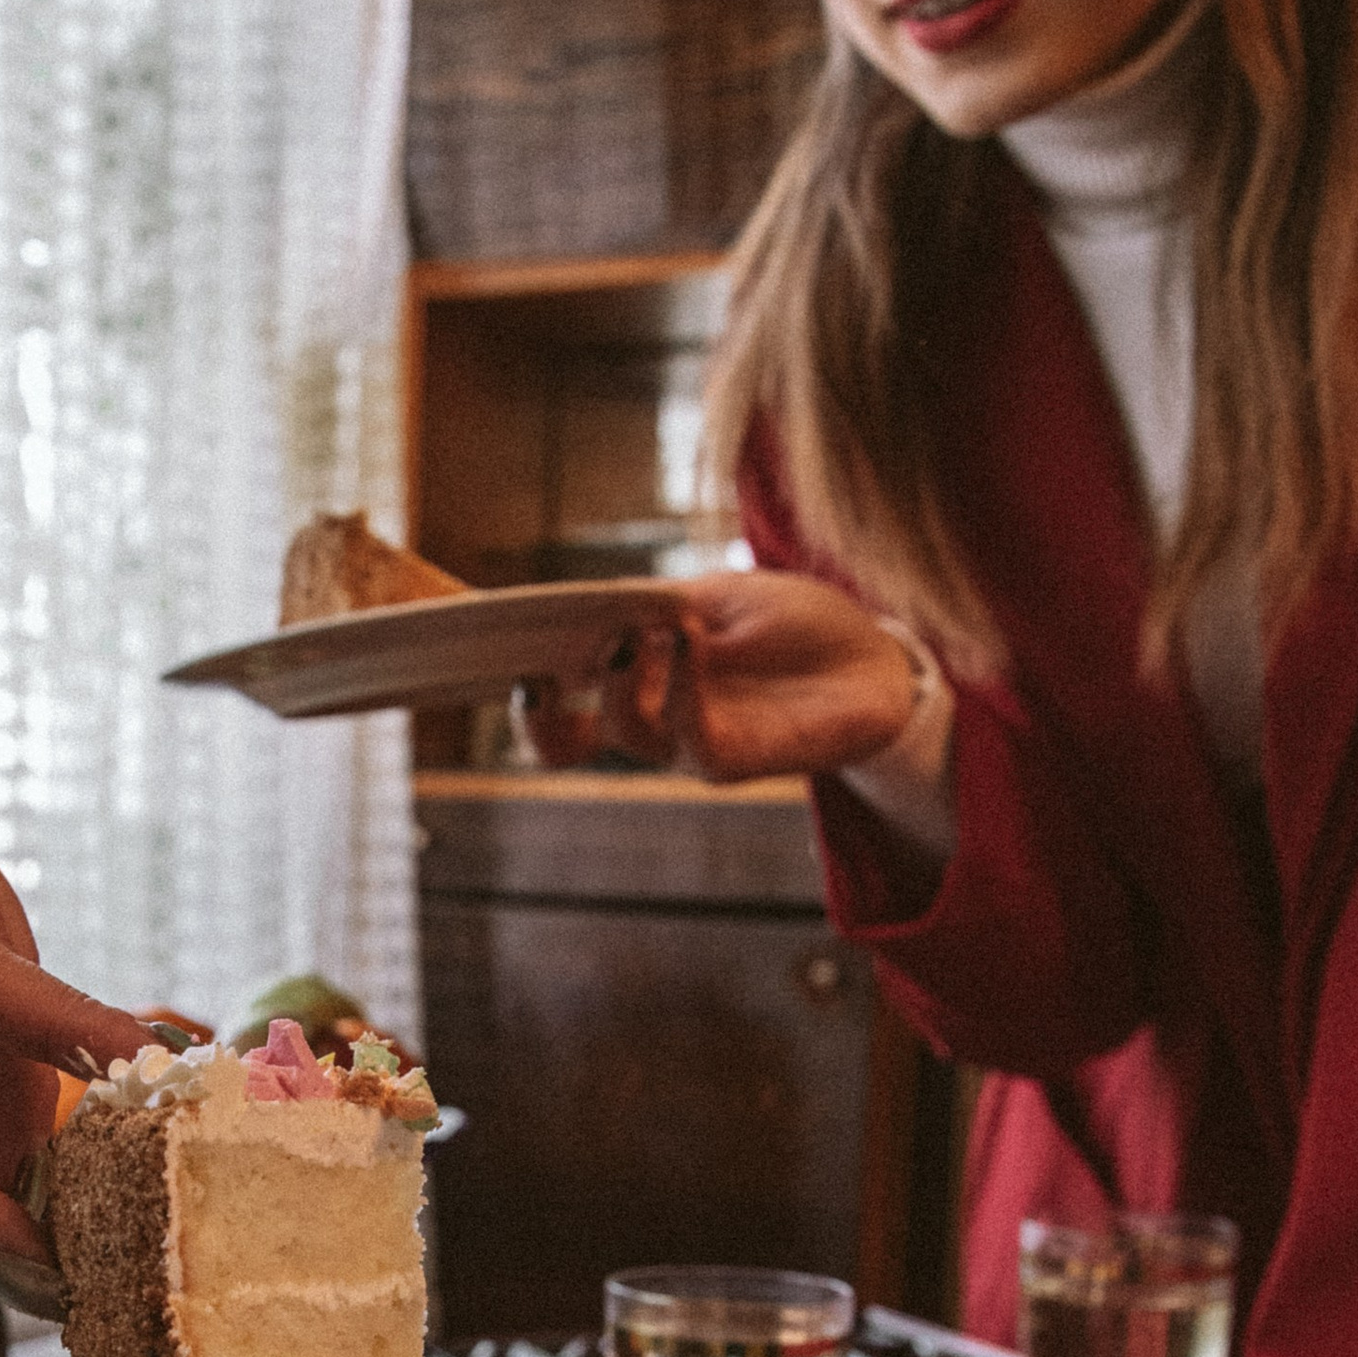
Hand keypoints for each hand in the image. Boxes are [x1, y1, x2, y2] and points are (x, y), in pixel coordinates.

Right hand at [522, 575, 918, 782]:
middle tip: (536, 666)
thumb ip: (656, 605)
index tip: (482, 652)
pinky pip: (685, 735)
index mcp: (631, 682)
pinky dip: (676, 683)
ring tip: (644, 625)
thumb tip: (595, 607)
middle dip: (536, 713)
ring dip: (620, 678)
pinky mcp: (733, 761)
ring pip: (620, 733)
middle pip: (561, 743)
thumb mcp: (716, 595)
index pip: (555, 700)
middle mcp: (646, 722)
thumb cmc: (793, 625)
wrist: (875, 659)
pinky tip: (686, 636)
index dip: (515, 689)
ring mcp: (685, 745)